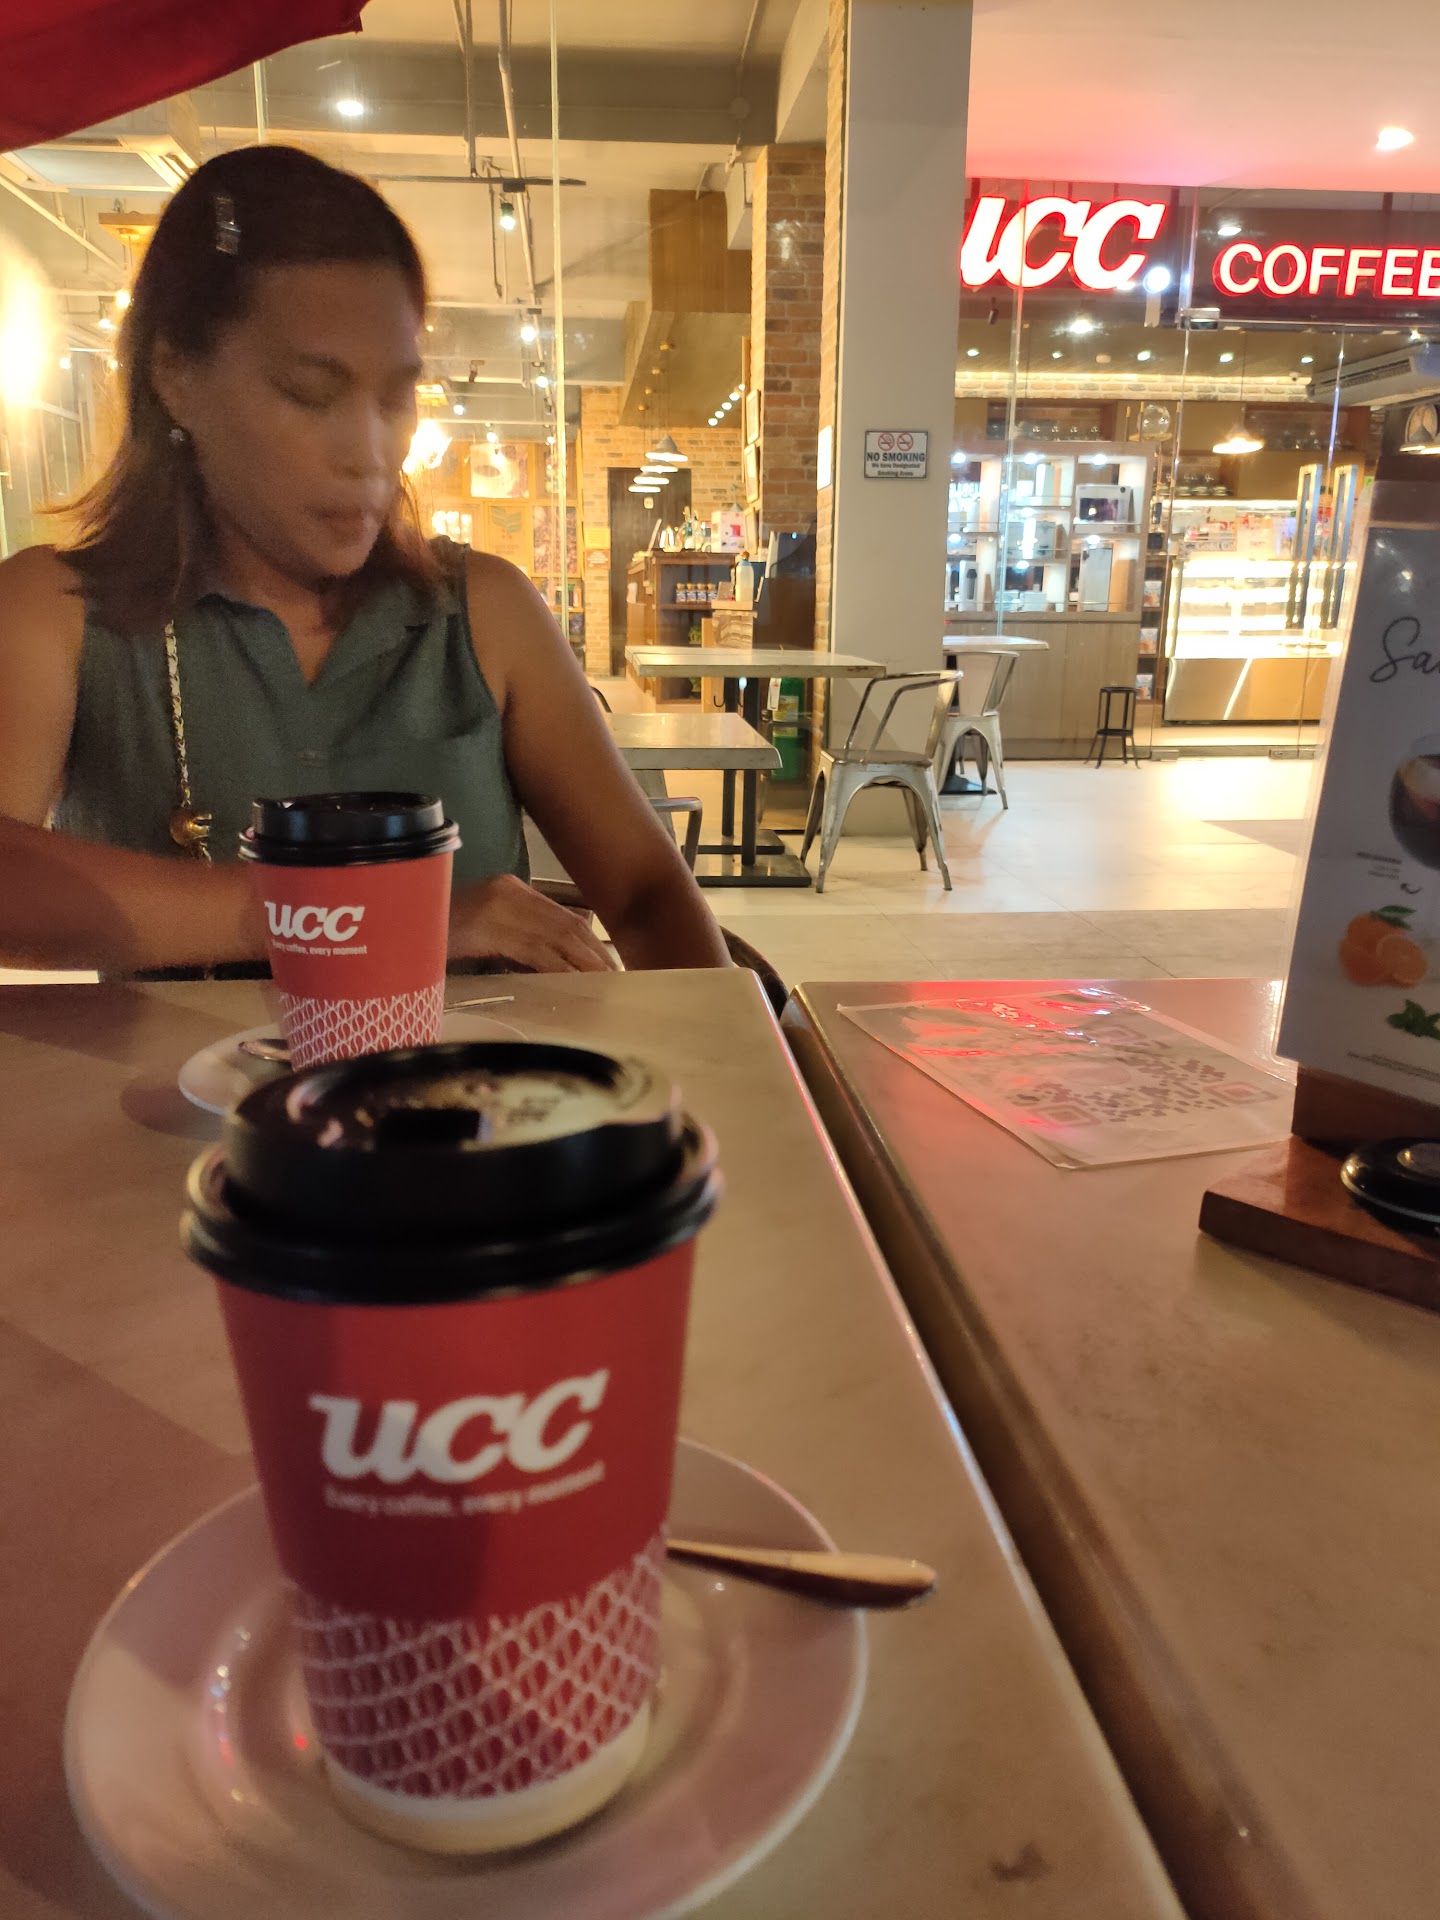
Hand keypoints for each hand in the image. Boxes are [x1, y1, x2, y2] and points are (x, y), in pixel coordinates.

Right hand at [449, 874, 615, 973]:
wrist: (393, 927)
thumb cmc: (433, 936)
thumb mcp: (481, 933)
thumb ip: (515, 941)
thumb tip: (553, 965)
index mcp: (509, 889)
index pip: (563, 916)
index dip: (590, 942)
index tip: (611, 964)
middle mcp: (508, 892)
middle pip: (566, 925)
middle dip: (594, 953)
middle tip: (618, 978)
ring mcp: (497, 907)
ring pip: (555, 937)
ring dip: (582, 962)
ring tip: (603, 983)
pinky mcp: (486, 927)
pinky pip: (532, 950)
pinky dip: (556, 967)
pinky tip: (572, 982)